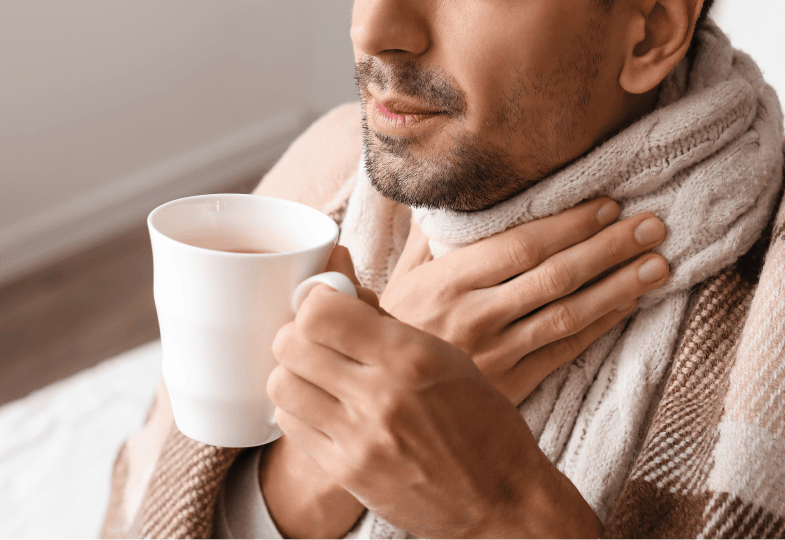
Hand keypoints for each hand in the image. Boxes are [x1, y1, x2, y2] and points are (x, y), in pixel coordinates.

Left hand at [268, 283, 602, 538]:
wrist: (502, 499)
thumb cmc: (481, 417)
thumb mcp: (445, 353)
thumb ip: (386, 321)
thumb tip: (336, 285)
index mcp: (411, 357)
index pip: (321, 314)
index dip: (317, 300)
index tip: (329, 302)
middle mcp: (381, 397)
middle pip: (292, 343)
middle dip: (300, 330)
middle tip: (319, 334)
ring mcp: (360, 440)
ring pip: (282, 383)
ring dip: (294, 369)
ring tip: (319, 370)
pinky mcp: (347, 472)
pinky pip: (291, 424)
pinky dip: (299, 406)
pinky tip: (324, 403)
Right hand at [380, 199, 667, 404]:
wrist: (384, 399)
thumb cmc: (396, 325)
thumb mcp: (403, 275)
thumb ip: (431, 234)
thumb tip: (452, 187)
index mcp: (449, 279)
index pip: (522, 245)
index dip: (570, 225)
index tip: (608, 206)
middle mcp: (477, 314)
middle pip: (556, 275)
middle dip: (609, 248)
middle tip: (652, 226)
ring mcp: (498, 353)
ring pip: (569, 313)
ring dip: (619, 286)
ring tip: (658, 264)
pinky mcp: (513, 384)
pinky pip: (566, 349)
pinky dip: (600, 324)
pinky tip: (627, 303)